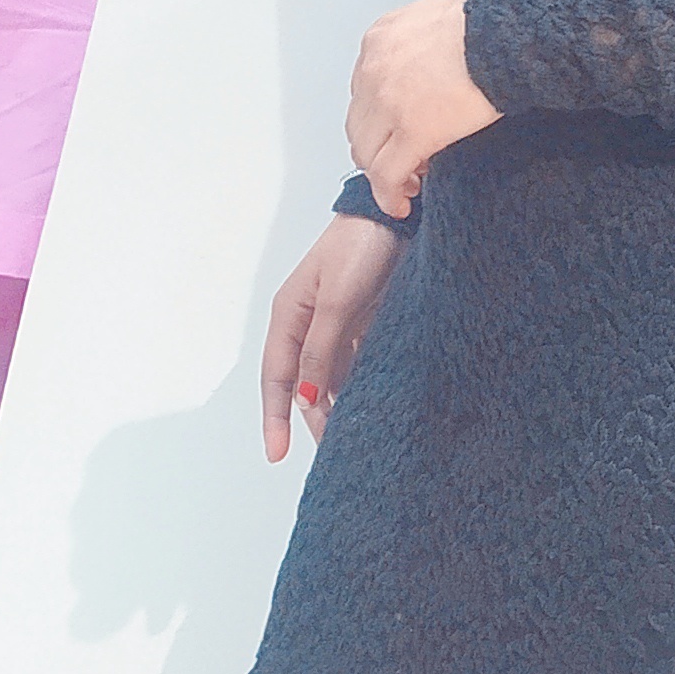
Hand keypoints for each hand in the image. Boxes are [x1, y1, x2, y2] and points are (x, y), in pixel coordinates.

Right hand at [259, 217, 409, 460]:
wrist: (400, 216)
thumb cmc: (361, 246)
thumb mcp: (337, 301)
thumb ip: (321, 350)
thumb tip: (305, 396)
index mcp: (289, 315)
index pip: (276, 378)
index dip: (275, 418)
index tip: (276, 454)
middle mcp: (309, 323)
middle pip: (303, 383)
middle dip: (313, 419)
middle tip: (330, 457)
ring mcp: (337, 324)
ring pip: (331, 377)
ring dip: (339, 406)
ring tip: (354, 440)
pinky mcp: (365, 322)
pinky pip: (357, 364)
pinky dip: (361, 387)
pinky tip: (373, 407)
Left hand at [344, 0, 498, 222]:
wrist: (510, 28)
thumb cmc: (492, 20)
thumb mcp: (442, 18)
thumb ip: (427, 44)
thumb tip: (440, 64)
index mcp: (381, 39)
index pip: (363, 93)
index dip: (380, 122)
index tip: (396, 135)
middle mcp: (374, 70)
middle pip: (359, 126)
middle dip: (377, 150)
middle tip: (400, 166)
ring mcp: (389, 102)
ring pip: (367, 154)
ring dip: (383, 174)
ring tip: (406, 186)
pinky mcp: (413, 131)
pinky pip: (386, 176)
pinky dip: (389, 196)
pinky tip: (401, 204)